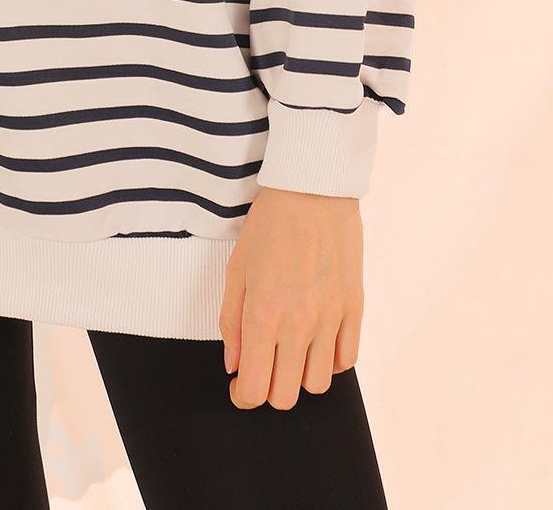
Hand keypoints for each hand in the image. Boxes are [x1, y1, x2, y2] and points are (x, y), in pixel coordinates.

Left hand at [218, 187, 364, 409]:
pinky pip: (347, 360)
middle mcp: (299, 324)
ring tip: (290, 352)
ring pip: (319, 384)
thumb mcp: (236, 270)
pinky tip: (317, 340)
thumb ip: (232, 322)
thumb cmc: (268, 226)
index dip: (243, 397)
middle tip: (262, 367)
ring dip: (300, 377)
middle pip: (286, 395)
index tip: (239, 387)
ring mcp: (331, 318)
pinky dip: (330, 360)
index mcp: (264, 315)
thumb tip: (234, 365)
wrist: (311, 190)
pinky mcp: (354, 308)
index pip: (255, 388)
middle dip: (268, 389)